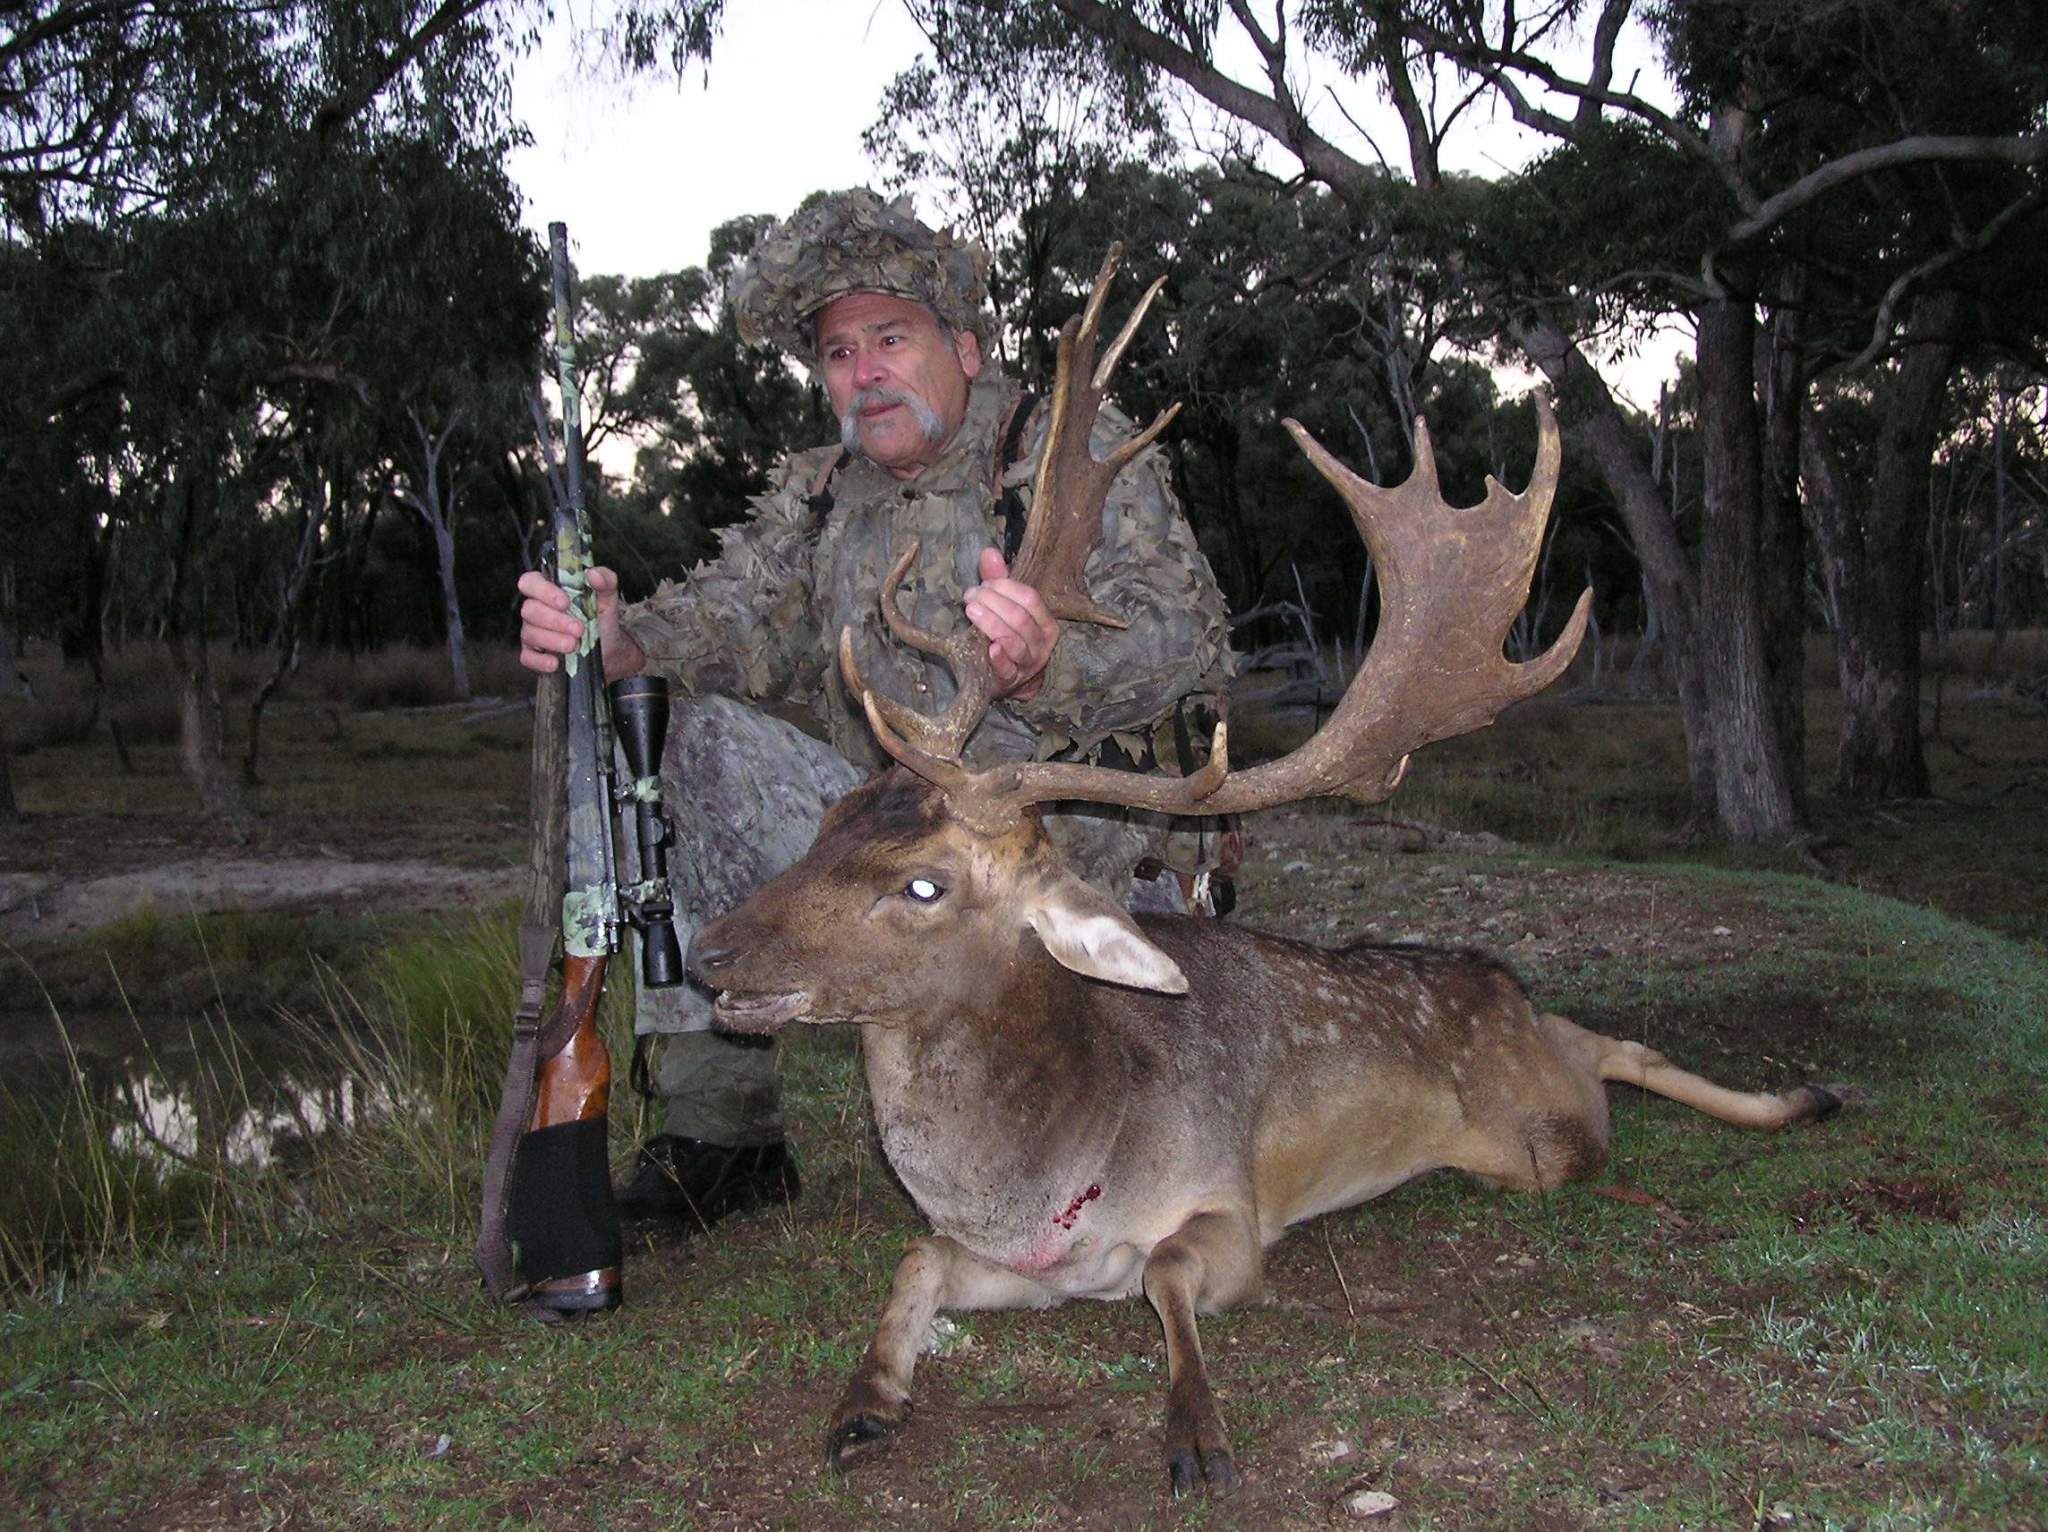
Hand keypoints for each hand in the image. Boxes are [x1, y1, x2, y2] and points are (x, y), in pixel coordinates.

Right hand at [516, 565, 643, 680]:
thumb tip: (593, 573)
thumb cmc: (601, 620)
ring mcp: (532, 632)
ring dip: (552, 640)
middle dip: (554, 620)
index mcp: (549, 591)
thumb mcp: (608, 598)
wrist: (610, 651)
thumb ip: (605, 580)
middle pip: (529, 610)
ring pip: (529, 634)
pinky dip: (540, 661)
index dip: (543, 591)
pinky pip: (527, 657)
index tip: (564, 602)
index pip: (530, 582)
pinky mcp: (533, 655)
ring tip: (574, 645)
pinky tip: (555, 662)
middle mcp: (536, 610)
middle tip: (578, 629)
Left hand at [965, 548, 1057, 699]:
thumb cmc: (1009, 636)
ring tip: (971, 610)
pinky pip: (1007, 668)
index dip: (1005, 587)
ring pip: (1013, 640)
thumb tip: (989, 552)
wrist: (1010, 680)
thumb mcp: (1006, 607)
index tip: (984, 584)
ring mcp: (1026, 664)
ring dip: (990, 623)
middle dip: (993, 603)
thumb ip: (998, 581)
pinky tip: (989, 647)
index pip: (1030, 598)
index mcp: (1046, 623)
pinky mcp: (1009, 680)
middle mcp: (1041, 644)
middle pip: (1020, 618)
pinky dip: (999, 657)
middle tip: (971, 596)